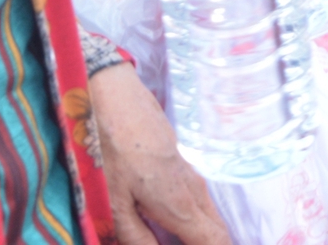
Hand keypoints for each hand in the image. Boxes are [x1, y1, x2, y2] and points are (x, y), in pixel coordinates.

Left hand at [90, 64, 230, 244]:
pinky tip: (168, 225)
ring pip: (210, 217)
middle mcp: (194, 191)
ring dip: (201, 236)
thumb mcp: (113, 204)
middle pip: (218, 233)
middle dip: (207, 244)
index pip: (215, 243)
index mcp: (180, 206)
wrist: (115, 98)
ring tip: (174, 238)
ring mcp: (192, 175)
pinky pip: (200, 202)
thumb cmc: (109, 151)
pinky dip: (194, 221)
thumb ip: (136, 238)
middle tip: (178, 243)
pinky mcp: (183, 164)